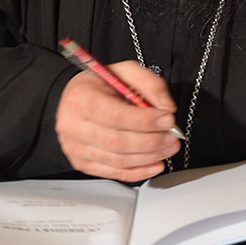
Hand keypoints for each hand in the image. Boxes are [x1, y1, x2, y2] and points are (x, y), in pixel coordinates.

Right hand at [56, 60, 181, 180]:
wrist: (76, 100)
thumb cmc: (98, 86)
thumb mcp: (124, 71)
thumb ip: (149, 83)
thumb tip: (166, 106)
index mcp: (81, 99)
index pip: (116, 116)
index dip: (145, 121)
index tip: (167, 119)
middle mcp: (73, 126)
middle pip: (118, 142)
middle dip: (152, 141)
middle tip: (172, 136)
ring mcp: (76, 148)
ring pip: (118, 160)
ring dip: (149, 157)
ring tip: (167, 148)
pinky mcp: (82, 163)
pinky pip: (114, 173)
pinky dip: (138, 172)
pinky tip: (155, 164)